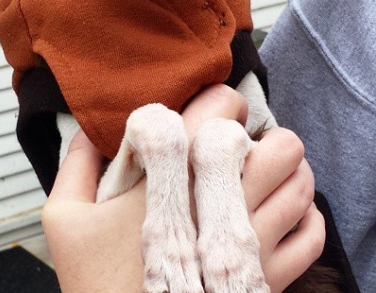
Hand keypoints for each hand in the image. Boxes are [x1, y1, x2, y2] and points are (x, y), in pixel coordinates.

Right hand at [42, 85, 323, 292]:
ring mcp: (250, 248)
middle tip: (242, 148)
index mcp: (175, 180)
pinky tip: (280, 214)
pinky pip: (311, 235)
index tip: (212, 117)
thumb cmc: (97, 284)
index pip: (223, 109)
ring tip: (262, 175)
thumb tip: (92, 127)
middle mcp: (221, 208)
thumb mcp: (64, 220)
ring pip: (300, 183)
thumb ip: (76, 163)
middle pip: (279, 146)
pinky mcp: (267, 282)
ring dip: (287, 171)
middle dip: (265, 136)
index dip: (224, 102)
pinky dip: (305, 216)